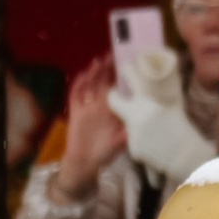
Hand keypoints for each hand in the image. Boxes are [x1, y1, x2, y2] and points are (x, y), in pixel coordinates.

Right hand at [57, 56, 123, 194]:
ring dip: (94, 73)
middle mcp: (101, 105)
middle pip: (104, 82)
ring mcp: (87, 107)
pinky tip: (83, 75)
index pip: (119, 89)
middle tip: (115, 54)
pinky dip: (78, 85)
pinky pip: (75, 96)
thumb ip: (129, 133)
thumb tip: (142, 124)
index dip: (123, 77)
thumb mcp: (121, 142)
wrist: (85, 164)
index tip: (131, 64)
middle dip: (109, 69)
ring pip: (90, 86)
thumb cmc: (105, 153)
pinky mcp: (75, 112)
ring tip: (100, 61)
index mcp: (113, 110)